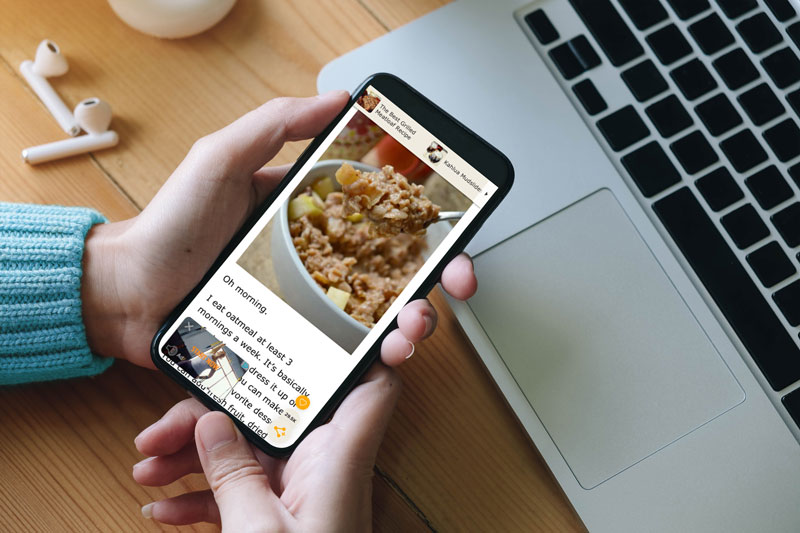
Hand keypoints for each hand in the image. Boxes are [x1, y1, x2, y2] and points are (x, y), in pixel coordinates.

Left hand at [80, 92, 476, 367]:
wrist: (128, 294)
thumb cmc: (169, 225)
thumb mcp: (220, 159)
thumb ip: (274, 124)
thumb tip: (338, 99)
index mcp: (309, 215)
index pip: (383, 219)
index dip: (425, 231)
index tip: (451, 243)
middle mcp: (315, 260)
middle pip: (391, 275)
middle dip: (430, 288)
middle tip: (443, 296)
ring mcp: (303, 304)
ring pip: (374, 318)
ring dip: (406, 329)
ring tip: (407, 338)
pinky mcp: (288, 342)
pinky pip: (337, 352)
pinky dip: (366, 360)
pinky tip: (378, 364)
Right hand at [134, 364, 398, 528]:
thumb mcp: (258, 531)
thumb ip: (233, 474)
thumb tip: (211, 424)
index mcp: (338, 458)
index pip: (373, 387)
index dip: (362, 349)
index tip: (324, 321)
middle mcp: (323, 465)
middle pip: (275, 416)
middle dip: (215, 418)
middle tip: (162, 431)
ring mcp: (300, 490)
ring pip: (249, 452)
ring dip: (196, 458)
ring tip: (147, 470)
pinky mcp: (280, 516)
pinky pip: (241, 490)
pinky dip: (203, 496)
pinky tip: (164, 509)